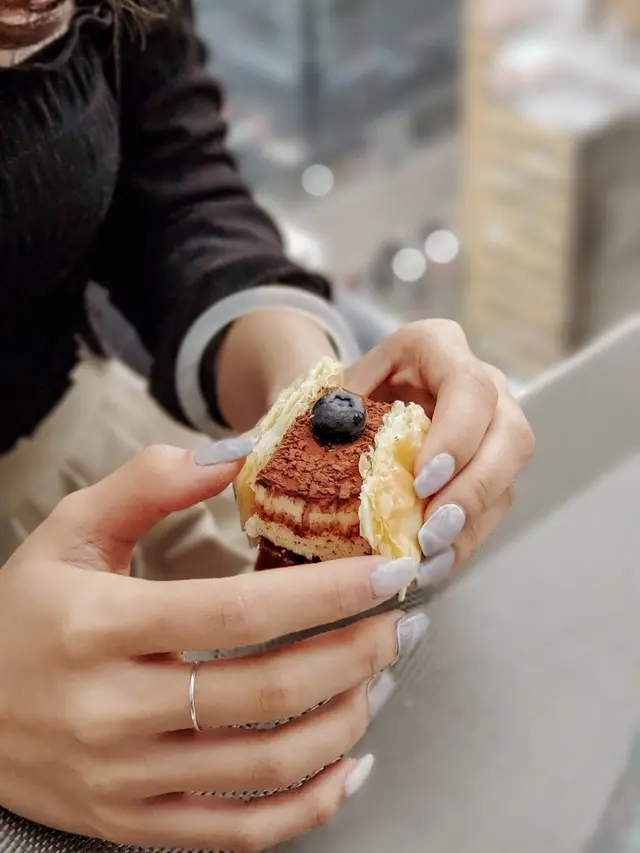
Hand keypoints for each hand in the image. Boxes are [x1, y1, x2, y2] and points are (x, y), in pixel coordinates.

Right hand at [0, 441, 424, 850]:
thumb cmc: (22, 615)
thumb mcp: (68, 530)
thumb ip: (149, 482)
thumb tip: (234, 455)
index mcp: (99, 627)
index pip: (239, 611)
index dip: (328, 593)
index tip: (390, 570)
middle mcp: (114, 712)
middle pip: (267, 691)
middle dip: (357, 653)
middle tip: (400, 620)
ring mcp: (126, 780)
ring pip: (266, 765)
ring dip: (345, 720)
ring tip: (382, 676)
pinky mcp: (135, 825)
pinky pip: (240, 833)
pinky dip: (309, 805)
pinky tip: (349, 764)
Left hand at [347, 319, 534, 584]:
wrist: (339, 408)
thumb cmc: (330, 398)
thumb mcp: (321, 395)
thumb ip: (324, 418)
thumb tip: (313, 453)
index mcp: (435, 347)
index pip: (468, 386)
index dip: (456, 436)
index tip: (422, 480)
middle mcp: (479, 382)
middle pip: (510, 434)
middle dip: (474, 489)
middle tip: (431, 531)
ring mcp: (492, 426)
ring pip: (508, 476)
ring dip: (472, 524)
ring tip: (429, 557)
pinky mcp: (489, 467)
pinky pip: (493, 505)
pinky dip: (466, 538)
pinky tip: (434, 562)